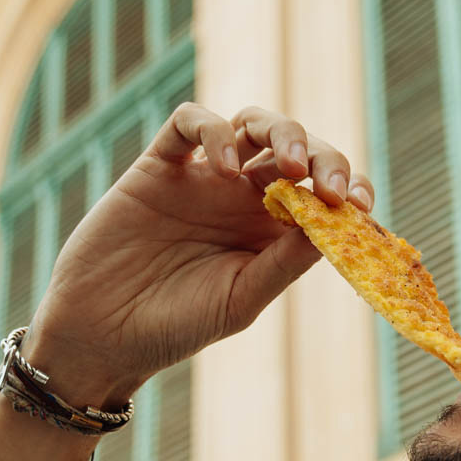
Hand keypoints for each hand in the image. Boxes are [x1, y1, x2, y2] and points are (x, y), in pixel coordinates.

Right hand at [23, 104, 374, 401]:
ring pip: (251, 124)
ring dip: (281, 131)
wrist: (101, 336)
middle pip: (296, 150)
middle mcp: (242, 197)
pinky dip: (213, 132)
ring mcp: (201, 178)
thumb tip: (337, 225)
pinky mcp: (158, 167)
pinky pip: (189, 124)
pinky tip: (224, 168)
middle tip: (328, 187)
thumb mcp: (241, 300)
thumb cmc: (174, 327)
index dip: (348, 187)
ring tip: (289, 166)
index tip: (358, 205)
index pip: (323, 191)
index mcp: (272, 231)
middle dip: (323, 157)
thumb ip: (285, 262)